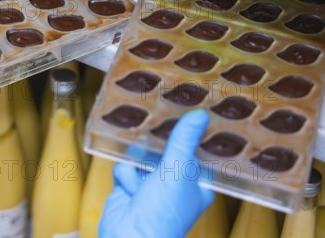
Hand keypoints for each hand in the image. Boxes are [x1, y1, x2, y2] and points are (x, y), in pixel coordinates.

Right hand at [99, 109, 213, 237]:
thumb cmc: (162, 213)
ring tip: (141, 167)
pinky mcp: (129, 186)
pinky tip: (129, 188)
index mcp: (197, 184)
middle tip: (155, 124)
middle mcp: (175, 184)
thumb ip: (185, 140)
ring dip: (138, 163)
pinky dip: (125, 175)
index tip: (188, 112)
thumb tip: (200, 115)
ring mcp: (151, 186)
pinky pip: (125, 166)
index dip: (192, 134)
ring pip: (143, 155)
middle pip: (168, 150)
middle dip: (158, 144)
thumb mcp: (178, 170)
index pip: (197, 152)